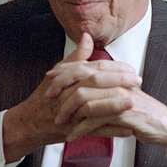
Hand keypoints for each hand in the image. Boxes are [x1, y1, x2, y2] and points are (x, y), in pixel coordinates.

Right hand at [2, 33, 140, 161]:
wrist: (28, 123)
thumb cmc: (45, 97)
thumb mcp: (59, 73)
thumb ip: (76, 57)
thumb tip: (87, 37)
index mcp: (69, 78)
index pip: (94, 68)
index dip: (114, 67)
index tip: (131, 69)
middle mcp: (69, 92)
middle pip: (95, 83)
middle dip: (119, 81)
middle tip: (137, 81)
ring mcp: (71, 112)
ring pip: (94, 106)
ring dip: (115, 105)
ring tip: (133, 102)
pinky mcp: (72, 129)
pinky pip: (94, 130)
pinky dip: (112, 130)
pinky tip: (127, 129)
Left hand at [46, 38, 166, 159]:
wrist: (163, 125)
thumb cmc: (138, 110)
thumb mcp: (118, 93)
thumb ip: (101, 84)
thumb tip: (82, 76)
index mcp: (114, 73)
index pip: (85, 64)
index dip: (65, 68)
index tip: (49, 76)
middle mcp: (116, 80)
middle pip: (82, 75)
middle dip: (61, 85)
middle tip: (48, 96)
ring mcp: (119, 95)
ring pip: (85, 97)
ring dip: (68, 110)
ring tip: (59, 121)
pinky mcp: (122, 113)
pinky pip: (95, 119)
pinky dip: (80, 128)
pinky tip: (72, 136)